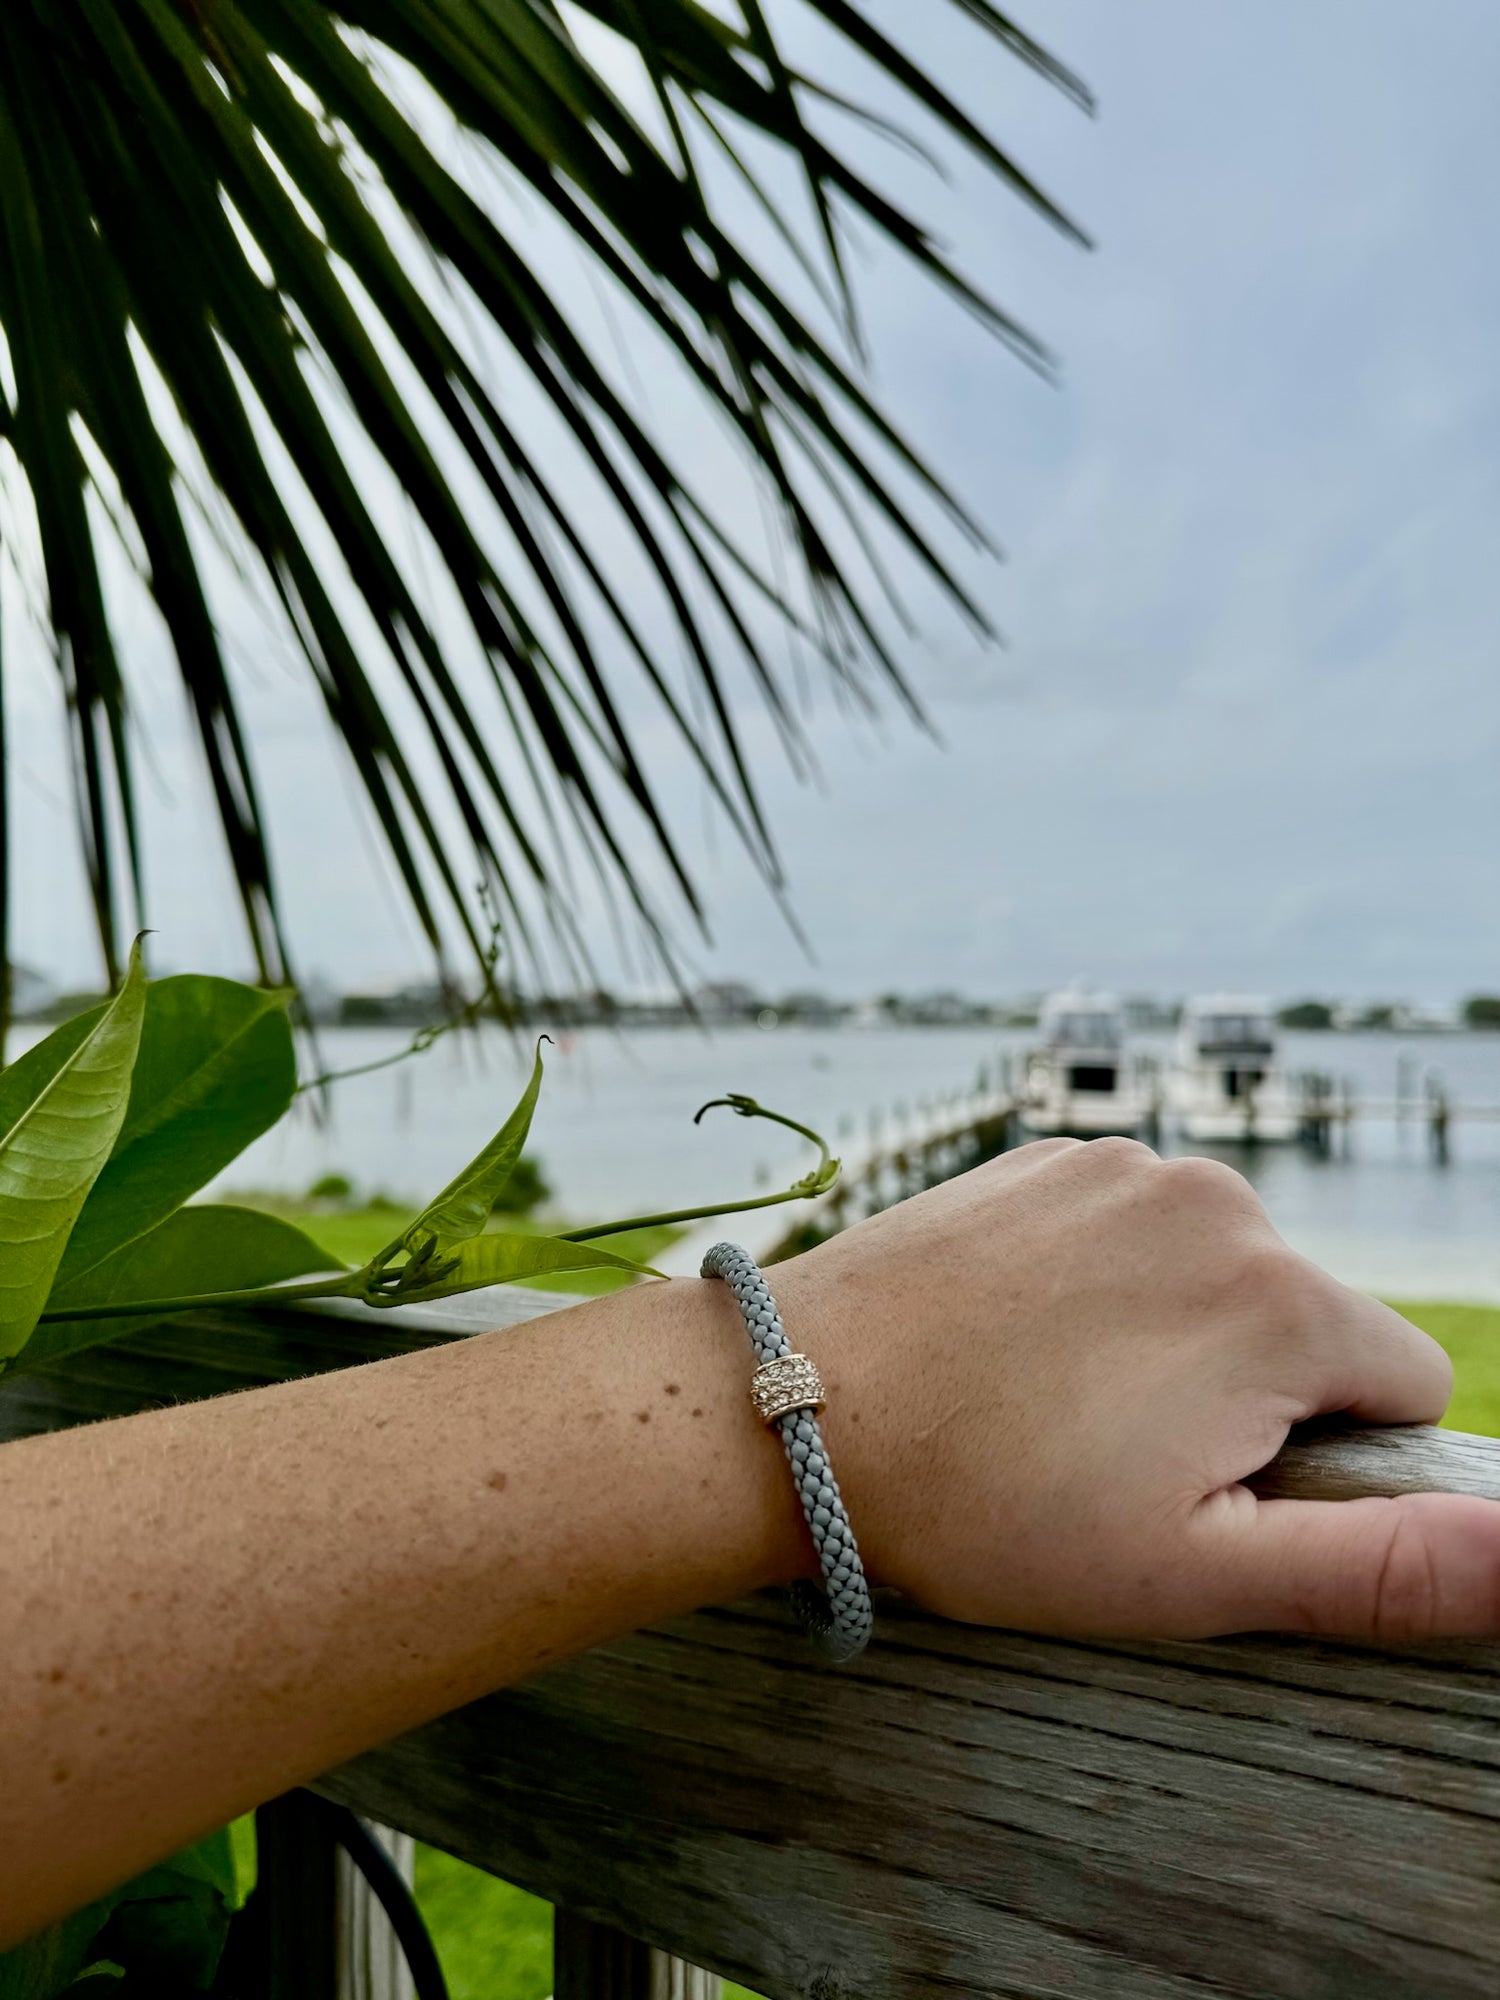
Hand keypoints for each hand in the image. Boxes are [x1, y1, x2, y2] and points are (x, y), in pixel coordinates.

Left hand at [771, 1137, 1499, 1639]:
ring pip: (1219, 1272)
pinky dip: (1107, 1281)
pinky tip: (1021, 1337)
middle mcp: (1219, 1201)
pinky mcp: (1048, 1155)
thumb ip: (1385, 1566)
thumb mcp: (1195, 1574)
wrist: (796, 1405)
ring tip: (1059, 1400)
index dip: (1330, 1461)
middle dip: (1252, 1394)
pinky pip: (1134, 1228)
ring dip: (1178, 1335)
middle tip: (1119, 1458)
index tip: (1214, 1489)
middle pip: (1308, 1320)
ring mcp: (1123, 1163)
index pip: (1405, 1384)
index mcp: (1281, 1302)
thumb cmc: (987, 1506)